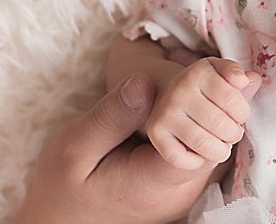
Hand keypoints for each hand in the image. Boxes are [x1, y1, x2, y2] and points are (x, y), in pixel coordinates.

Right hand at [15, 73, 217, 223]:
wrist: (60, 218)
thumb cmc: (63, 183)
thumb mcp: (76, 145)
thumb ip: (112, 116)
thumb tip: (145, 81)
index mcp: (154, 184)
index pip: (202, 144)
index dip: (206, 104)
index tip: (193, 74)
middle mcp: (176, 194)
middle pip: (215, 143)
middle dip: (213, 103)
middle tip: (194, 67)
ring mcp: (179, 193)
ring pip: (213, 145)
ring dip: (208, 111)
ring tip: (188, 78)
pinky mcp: (177, 185)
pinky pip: (200, 150)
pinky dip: (199, 122)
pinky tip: (182, 100)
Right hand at [145, 56, 259, 168]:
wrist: (167, 96)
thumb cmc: (203, 88)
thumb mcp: (220, 75)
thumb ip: (237, 76)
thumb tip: (250, 80)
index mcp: (198, 72)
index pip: (233, 100)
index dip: (243, 114)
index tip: (240, 116)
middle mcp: (179, 90)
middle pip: (220, 124)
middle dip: (234, 134)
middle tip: (233, 134)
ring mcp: (165, 112)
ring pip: (202, 143)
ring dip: (220, 151)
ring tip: (223, 147)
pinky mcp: (155, 132)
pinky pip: (181, 158)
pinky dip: (197, 162)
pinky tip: (202, 155)